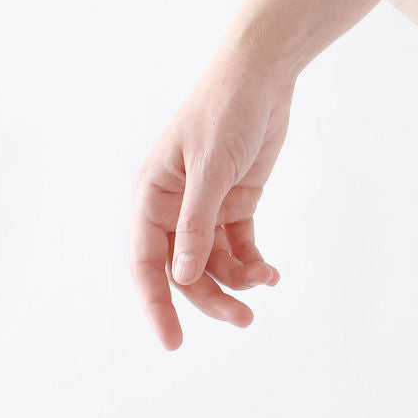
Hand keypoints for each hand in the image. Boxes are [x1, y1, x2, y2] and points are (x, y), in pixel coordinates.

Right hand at [130, 0, 381, 349]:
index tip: (172, 343)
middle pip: (184, 272)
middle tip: (245, 321)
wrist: (262, 74)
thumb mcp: (212, 168)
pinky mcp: (235, 201)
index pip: (145, 264)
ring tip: (267, 284)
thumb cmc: (225, 111)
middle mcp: (172, 207)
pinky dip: (252, 263)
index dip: (156, 306)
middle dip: (211, 300)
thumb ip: (197, 224)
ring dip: (237, 282)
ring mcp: (204, 206)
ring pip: (213, 264)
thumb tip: (185, 276)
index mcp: (150, 196)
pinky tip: (272, 273)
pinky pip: (237, 247)